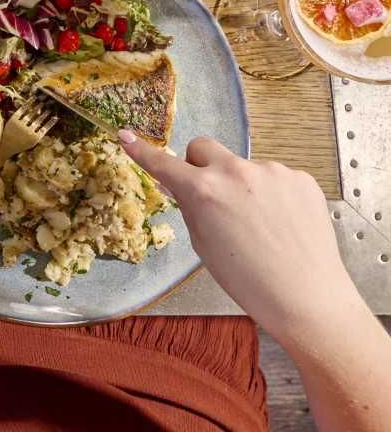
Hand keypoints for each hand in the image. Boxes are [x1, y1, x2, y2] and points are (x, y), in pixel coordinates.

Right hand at [118, 131, 358, 341]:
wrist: (307, 297)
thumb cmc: (248, 280)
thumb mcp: (204, 245)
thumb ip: (191, 207)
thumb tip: (181, 186)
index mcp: (204, 191)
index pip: (164, 163)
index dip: (142, 151)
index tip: (126, 136)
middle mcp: (235, 172)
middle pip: (204, 148)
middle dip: (200, 166)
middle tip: (210, 196)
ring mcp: (272, 172)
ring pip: (242, 167)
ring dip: (241, 185)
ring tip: (259, 224)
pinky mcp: (301, 178)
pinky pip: (274, 177)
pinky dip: (272, 194)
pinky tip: (282, 223)